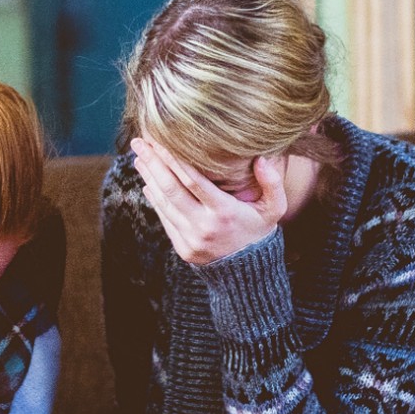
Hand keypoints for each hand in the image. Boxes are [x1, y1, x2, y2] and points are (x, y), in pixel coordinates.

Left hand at [132, 137, 286, 264]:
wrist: (249, 273)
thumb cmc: (260, 231)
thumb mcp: (274, 209)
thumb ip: (273, 183)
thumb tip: (261, 159)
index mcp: (225, 213)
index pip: (193, 181)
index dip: (174, 159)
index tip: (160, 140)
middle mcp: (204, 226)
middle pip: (171, 189)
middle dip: (153, 163)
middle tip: (140, 143)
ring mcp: (190, 239)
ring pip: (164, 203)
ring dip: (149, 178)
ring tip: (140, 158)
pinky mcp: (182, 248)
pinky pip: (165, 219)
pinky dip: (155, 199)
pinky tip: (148, 182)